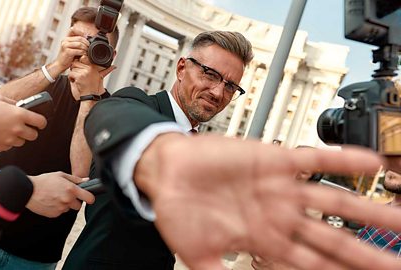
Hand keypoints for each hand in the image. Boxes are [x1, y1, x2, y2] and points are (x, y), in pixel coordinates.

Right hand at [0, 94, 46, 150]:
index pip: (41, 122)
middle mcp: (17, 128)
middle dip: (30, 131)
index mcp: (19, 114)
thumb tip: (18, 106)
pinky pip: (8, 146)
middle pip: (34, 135)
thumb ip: (11, 103)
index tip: (39, 122)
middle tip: (23, 127)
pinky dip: (6, 142)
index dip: (41, 122)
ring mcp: (9, 140)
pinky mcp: (0, 148)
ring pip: (21, 142)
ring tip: (6, 130)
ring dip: (17, 137)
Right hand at [26, 172, 94, 217]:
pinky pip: (60, 212)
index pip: (89, 198)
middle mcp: (68, 200)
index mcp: (71, 189)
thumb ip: (75, 179)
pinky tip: (50, 201)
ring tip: (55, 196)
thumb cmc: (44, 181)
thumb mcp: (60, 175)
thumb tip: (87, 181)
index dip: (90, 198)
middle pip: (78, 206)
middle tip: (66, 194)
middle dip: (74, 201)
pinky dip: (57, 208)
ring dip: (65, 204)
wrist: (28, 190)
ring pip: (68, 208)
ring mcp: (61, 208)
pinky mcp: (54, 214)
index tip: (88, 197)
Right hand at [52, 27, 89, 73]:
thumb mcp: (72, 47)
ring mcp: (65, 45)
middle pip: (79, 38)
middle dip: (86, 43)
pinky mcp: (67, 51)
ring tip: (87, 52)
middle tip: (89, 47)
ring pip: (80, 44)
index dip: (81, 32)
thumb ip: (77, 42)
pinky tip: (84, 55)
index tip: (86, 37)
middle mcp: (65, 40)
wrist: (60, 64)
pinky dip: (83, 53)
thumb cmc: (67, 57)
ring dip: (85, 48)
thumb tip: (87, 37)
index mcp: (66, 38)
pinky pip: (79, 51)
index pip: (73, 30)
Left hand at [68, 56, 115, 99]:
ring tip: (79, 80)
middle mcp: (90, 68)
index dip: (80, 63)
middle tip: (79, 76)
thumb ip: (106, 70)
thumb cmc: (95, 88)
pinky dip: (71, 79)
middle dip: (75, 69)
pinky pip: (71, 74)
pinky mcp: (79, 76)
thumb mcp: (101, 77)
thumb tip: (114, 67)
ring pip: (72, 68)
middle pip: (76, 62)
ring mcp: (85, 72)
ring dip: (73, 74)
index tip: (81, 69)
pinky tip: (76, 82)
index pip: (83, 58)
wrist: (91, 97)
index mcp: (94, 67)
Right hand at [135, 134, 400, 269]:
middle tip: (400, 262)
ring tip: (400, 219)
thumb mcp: (198, 255)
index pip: (314, 265)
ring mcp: (280, 188)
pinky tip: (370, 163)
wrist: (167, 172)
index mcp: (265, 241)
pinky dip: (341, 161)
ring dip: (368, 209)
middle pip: (334, 237)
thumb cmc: (180, 212)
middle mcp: (279, 215)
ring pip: (334, 200)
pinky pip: (314, 160)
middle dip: (369, 252)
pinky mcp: (273, 160)